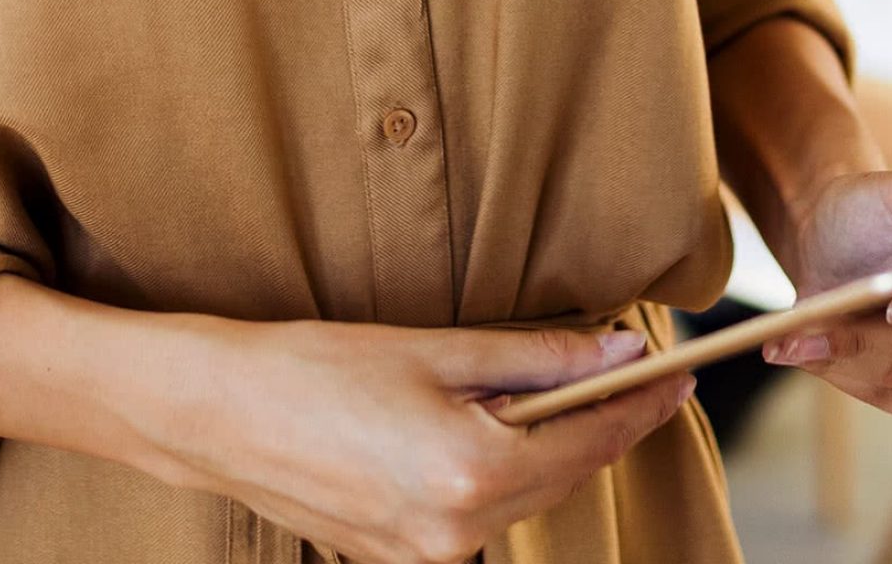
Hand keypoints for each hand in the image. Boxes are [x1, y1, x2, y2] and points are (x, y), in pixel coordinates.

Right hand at [149, 318, 692, 563]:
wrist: (215, 414)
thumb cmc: (315, 368)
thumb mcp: (436, 350)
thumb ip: (539, 358)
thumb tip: (618, 349)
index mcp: (473, 473)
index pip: (591, 439)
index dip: (640, 401)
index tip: (676, 371)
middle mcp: (456, 533)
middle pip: (565, 474)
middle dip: (602, 423)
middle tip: (635, 371)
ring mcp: (425, 558)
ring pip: (523, 499)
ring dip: (549, 449)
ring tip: (564, 392)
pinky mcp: (397, 560)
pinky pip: (477, 517)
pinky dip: (499, 474)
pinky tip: (493, 430)